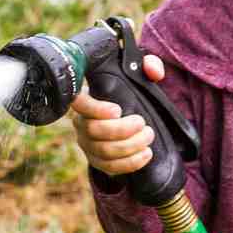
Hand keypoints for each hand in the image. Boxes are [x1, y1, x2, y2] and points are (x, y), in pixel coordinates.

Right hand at [70, 53, 164, 177]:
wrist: (131, 120)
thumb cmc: (130, 93)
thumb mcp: (140, 74)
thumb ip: (149, 65)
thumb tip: (153, 71)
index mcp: (87, 100)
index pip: (79, 103)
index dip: (95, 109)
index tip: (118, 110)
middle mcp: (82, 123)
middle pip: (94, 131)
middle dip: (122, 130)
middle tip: (143, 124)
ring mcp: (88, 144)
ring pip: (103, 151)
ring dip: (130, 146)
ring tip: (148, 136)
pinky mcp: (98, 161)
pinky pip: (109, 168)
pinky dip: (130, 163)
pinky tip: (146, 154)